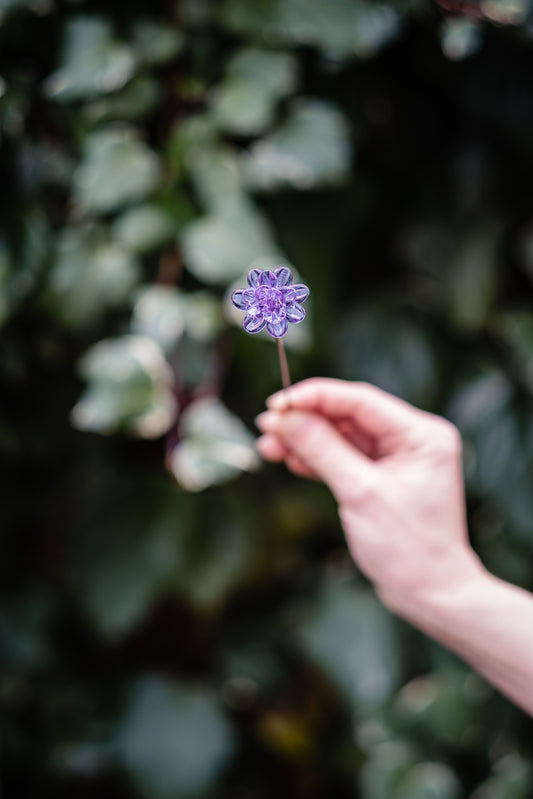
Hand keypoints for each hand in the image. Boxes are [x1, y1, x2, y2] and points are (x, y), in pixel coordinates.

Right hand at [256, 378, 484, 616]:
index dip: (314, 397)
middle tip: (265, 429)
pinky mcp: (383, 477)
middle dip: (305, 421)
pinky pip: (345, 457)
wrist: (431, 595)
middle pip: (348, 415)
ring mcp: (398, 458)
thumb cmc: (408, 547)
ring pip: (342, 436)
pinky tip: (291, 461)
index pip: (359, 400)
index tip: (277, 404)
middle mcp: (413, 439)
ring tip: (269, 448)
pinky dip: (318, 458)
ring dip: (306, 440)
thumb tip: (284, 418)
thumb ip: (322, 449)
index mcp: (421, 434)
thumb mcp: (360, 493)